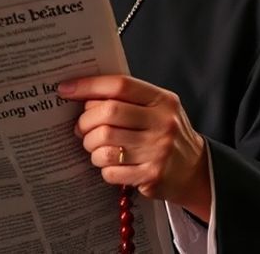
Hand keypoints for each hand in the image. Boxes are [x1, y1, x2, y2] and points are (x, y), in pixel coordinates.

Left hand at [59, 74, 210, 220]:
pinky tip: (109, 164)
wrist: (194, 169)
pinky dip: (103, 167)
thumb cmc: (165, 133)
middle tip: (80, 128)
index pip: (120, 85)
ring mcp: (158, 150)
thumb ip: (127, 99)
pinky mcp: (152, 175)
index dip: (88, 85)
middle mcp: (163, 123)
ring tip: (94, 147)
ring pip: (105, 145)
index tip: (65, 89)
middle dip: (85, 122)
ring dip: (91, 147)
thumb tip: (81, 95)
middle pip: (108, 114)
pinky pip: (110, 170)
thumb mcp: (156, 108)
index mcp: (162, 100)